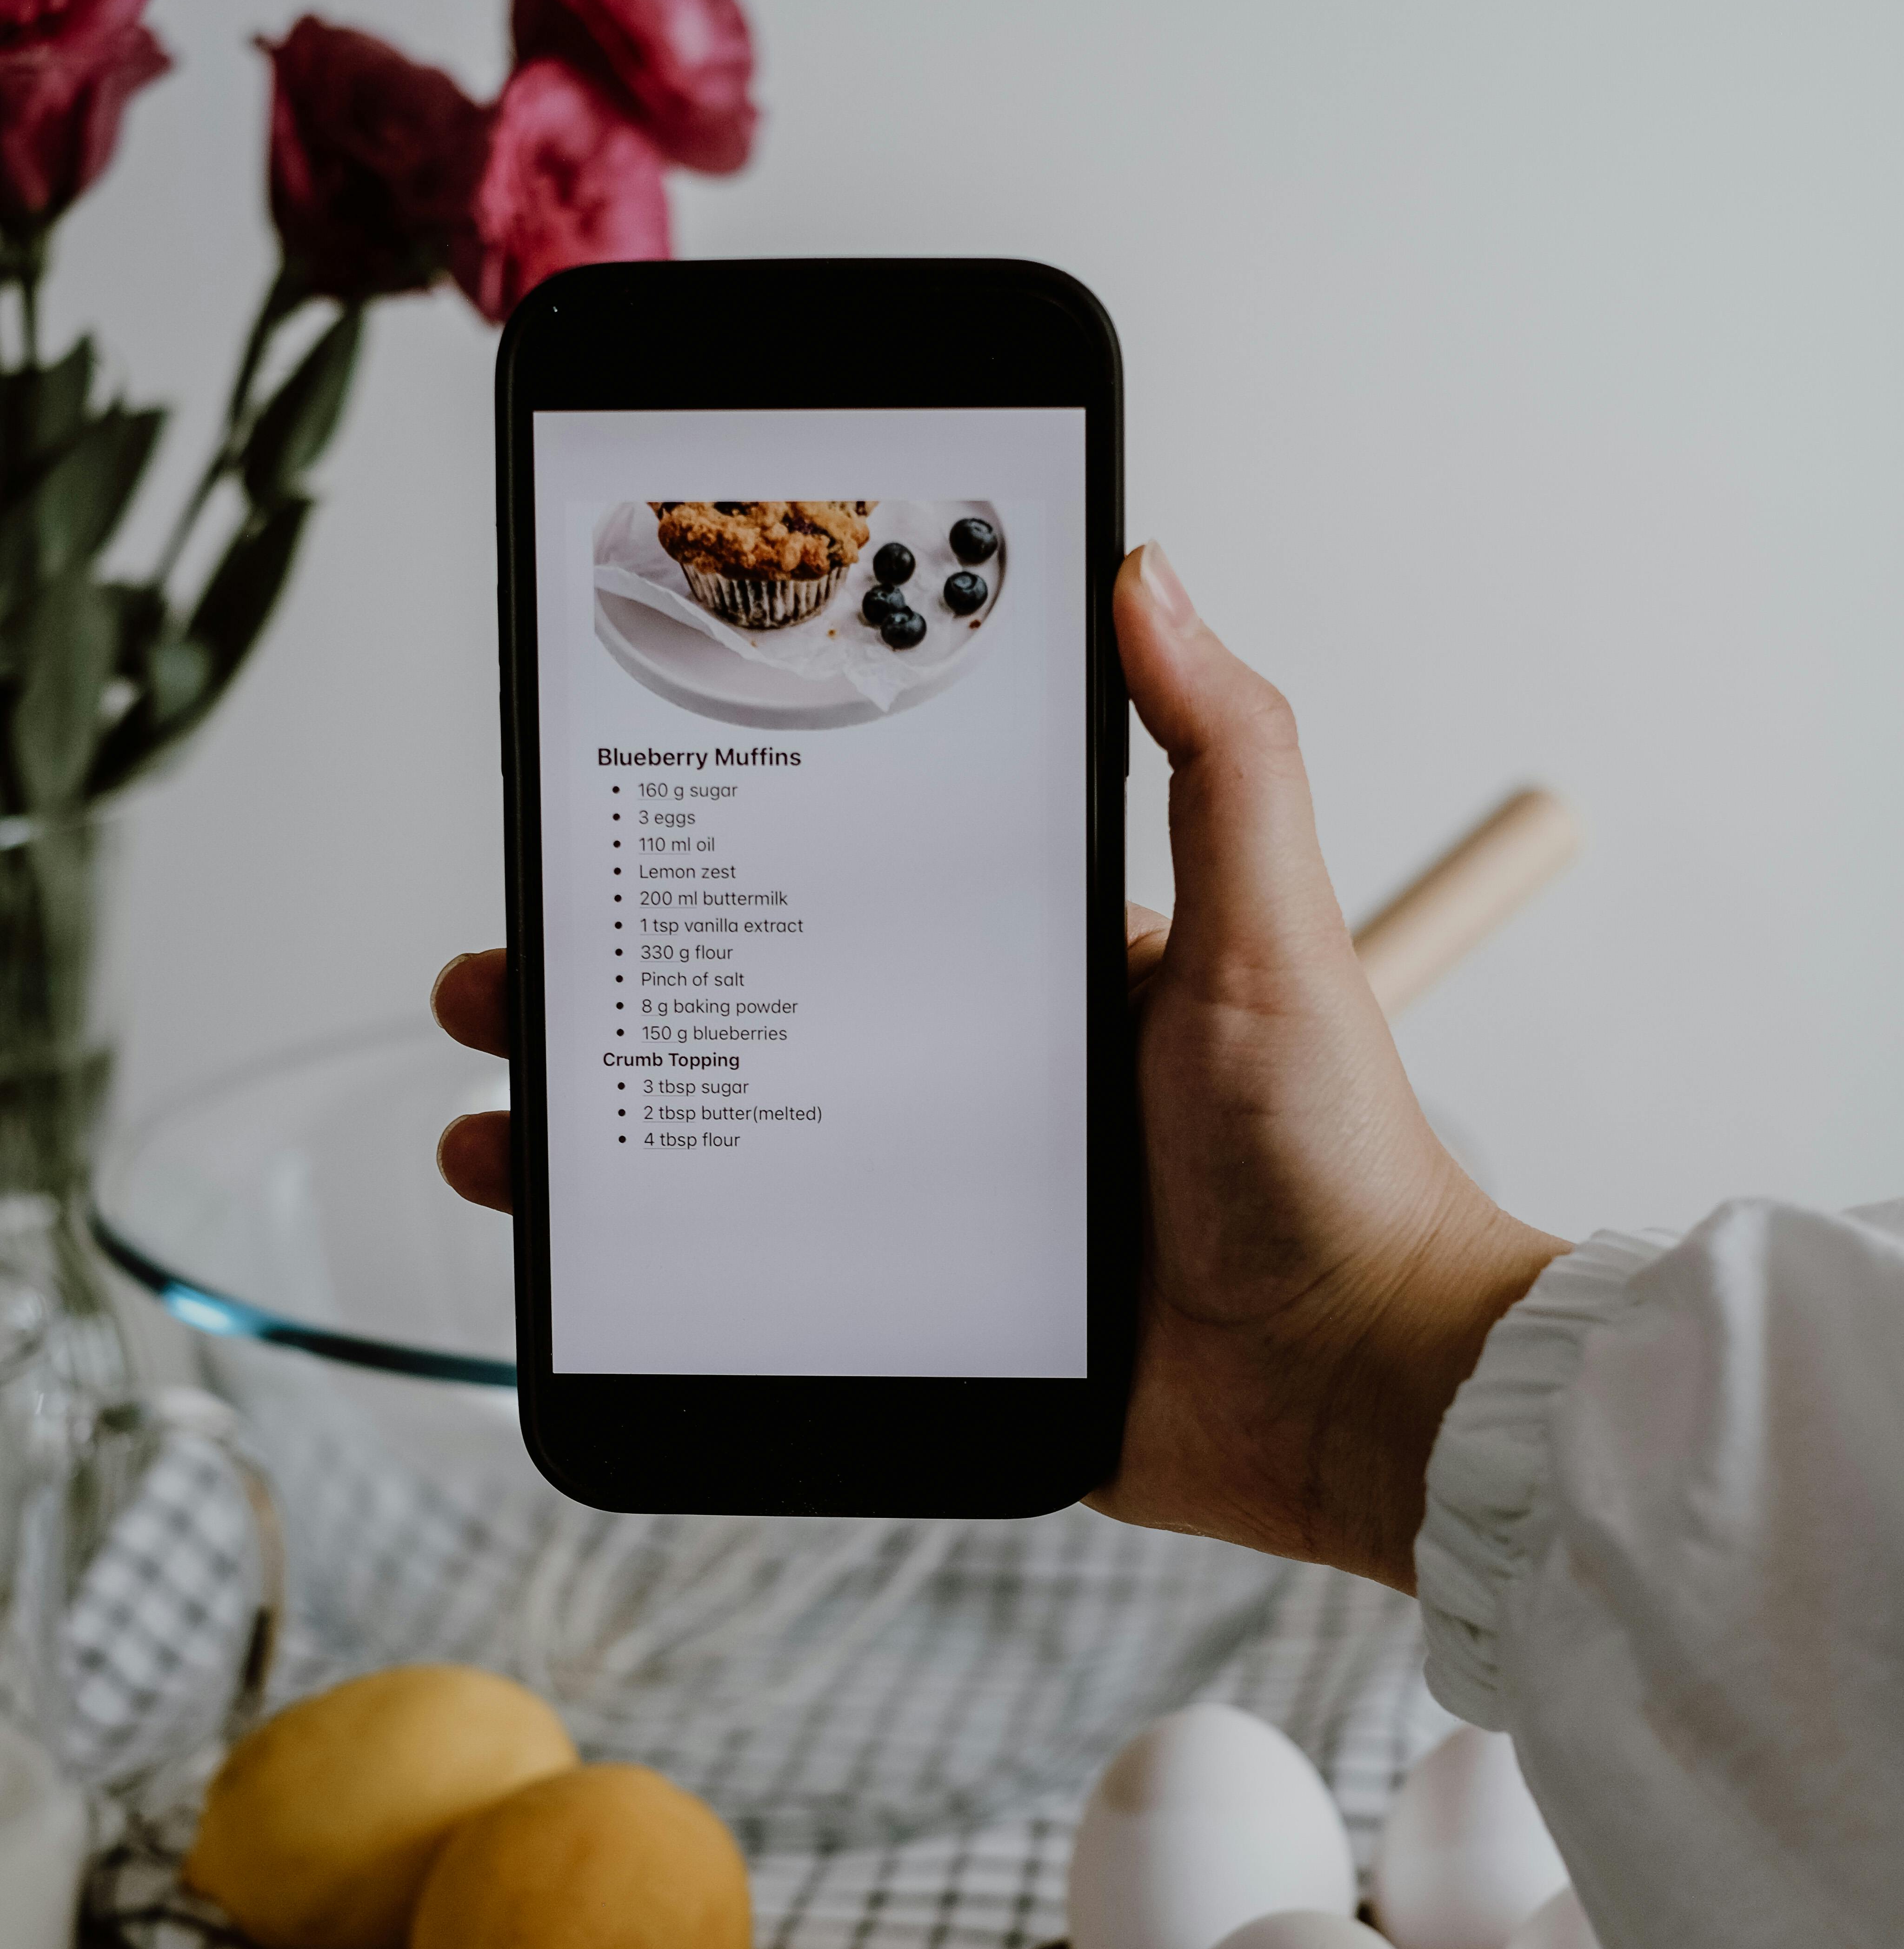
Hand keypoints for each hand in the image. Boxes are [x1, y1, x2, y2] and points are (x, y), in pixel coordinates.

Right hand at [430, 543, 1563, 1590]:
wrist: (1358, 1383)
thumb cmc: (1329, 1149)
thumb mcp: (1271, 924)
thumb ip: (1220, 748)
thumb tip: (1141, 565)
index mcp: (1029, 964)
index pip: (842, 881)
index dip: (721, 852)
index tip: (614, 815)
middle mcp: (970, 1069)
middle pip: (754, 1010)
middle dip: (616, 992)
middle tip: (505, 982)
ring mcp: (937, 1198)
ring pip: (732, 1146)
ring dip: (603, 1132)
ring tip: (500, 1127)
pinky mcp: (930, 1315)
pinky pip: (772, 1284)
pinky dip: (670, 1269)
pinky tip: (586, 1263)